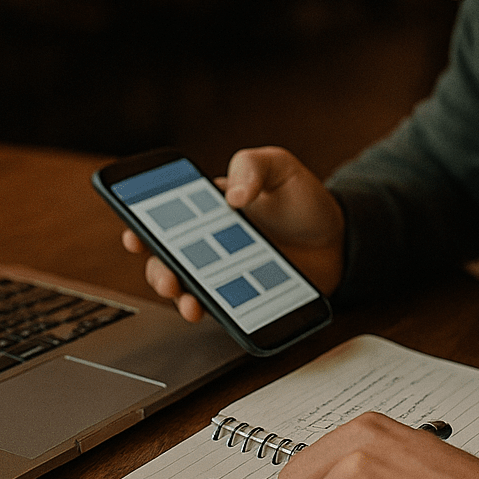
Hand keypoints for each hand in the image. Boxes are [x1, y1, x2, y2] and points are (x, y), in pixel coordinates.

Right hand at [121, 146, 345, 322]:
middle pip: (167, 257)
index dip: (142, 224)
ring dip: (177, 295)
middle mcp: (210, 242)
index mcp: (209, 208)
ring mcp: (225, 272)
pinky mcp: (243, 298)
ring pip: (186, 287)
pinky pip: (218, 308)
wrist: (343, 241)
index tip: (135, 233)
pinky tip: (211, 311)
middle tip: (166, 275)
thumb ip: (252, 165)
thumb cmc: (305, 200)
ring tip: (185, 300)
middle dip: (157, 268)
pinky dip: (210, 312)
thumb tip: (232, 195)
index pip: (166, 216)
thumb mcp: (280, 167)